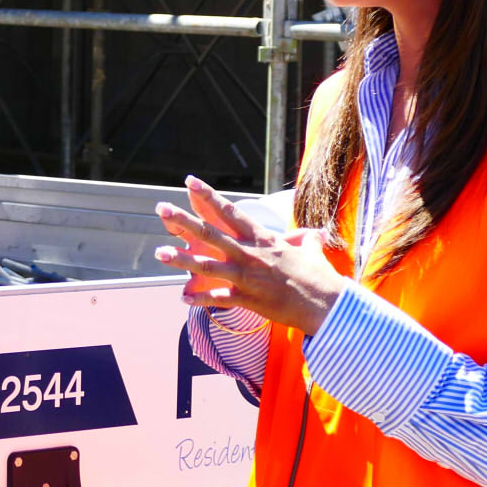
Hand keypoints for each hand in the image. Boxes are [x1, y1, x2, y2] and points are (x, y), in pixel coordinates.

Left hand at [153, 175, 349, 337]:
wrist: (328, 305)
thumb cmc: (320, 277)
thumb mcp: (311, 251)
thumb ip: (304, 239)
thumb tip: (311, 234)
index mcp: (263, 238)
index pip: (230, 212)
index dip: (208, 195)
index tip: (190, 182)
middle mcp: (250, 254)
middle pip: (211, 234)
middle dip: (183, 221)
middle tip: (161, 208)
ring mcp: (247, 277)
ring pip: (207, 266)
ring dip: (182, 260)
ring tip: (159, 253)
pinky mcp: (247, 299)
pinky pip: (217, 298)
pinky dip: (199, 299)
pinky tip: (182, 297)